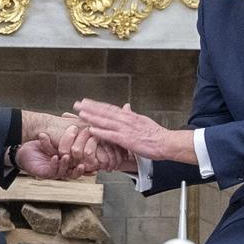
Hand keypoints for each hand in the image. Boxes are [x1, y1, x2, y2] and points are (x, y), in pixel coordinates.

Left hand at [15, 132, 86, 179]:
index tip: (93, 151)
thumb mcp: (57, 134)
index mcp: (72, 158)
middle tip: (82, 156)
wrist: (24, 149)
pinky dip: (55, 164)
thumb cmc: (42, 142)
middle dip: (81, 163)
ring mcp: (58, 171)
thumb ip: (70, 129)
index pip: (84, 159)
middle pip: (79, 168)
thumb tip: (84, 119)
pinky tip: (55, 158)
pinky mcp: (47, 174)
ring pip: (67, 172)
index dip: (90, 157)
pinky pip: (54, 171)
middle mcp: (67, 166)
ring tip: (66, 156)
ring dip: (67, 163)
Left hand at [75, 100, 194, 163]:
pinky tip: (92, 129)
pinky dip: (101, 131)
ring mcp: (126, 129)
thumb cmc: (156, 135)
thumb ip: (132, 114)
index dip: (97, 104)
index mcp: (129, 116)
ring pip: (106, 121)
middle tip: (77, 104)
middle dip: (90, 107)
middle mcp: (126, 120)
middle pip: (105, 111)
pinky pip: (111, 135)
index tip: (86, 101)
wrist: (166, 142)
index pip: (110, 108)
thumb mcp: (142, 120)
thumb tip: (126, 106)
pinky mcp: (127, 139)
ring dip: (92, 116)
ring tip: (80, 113)